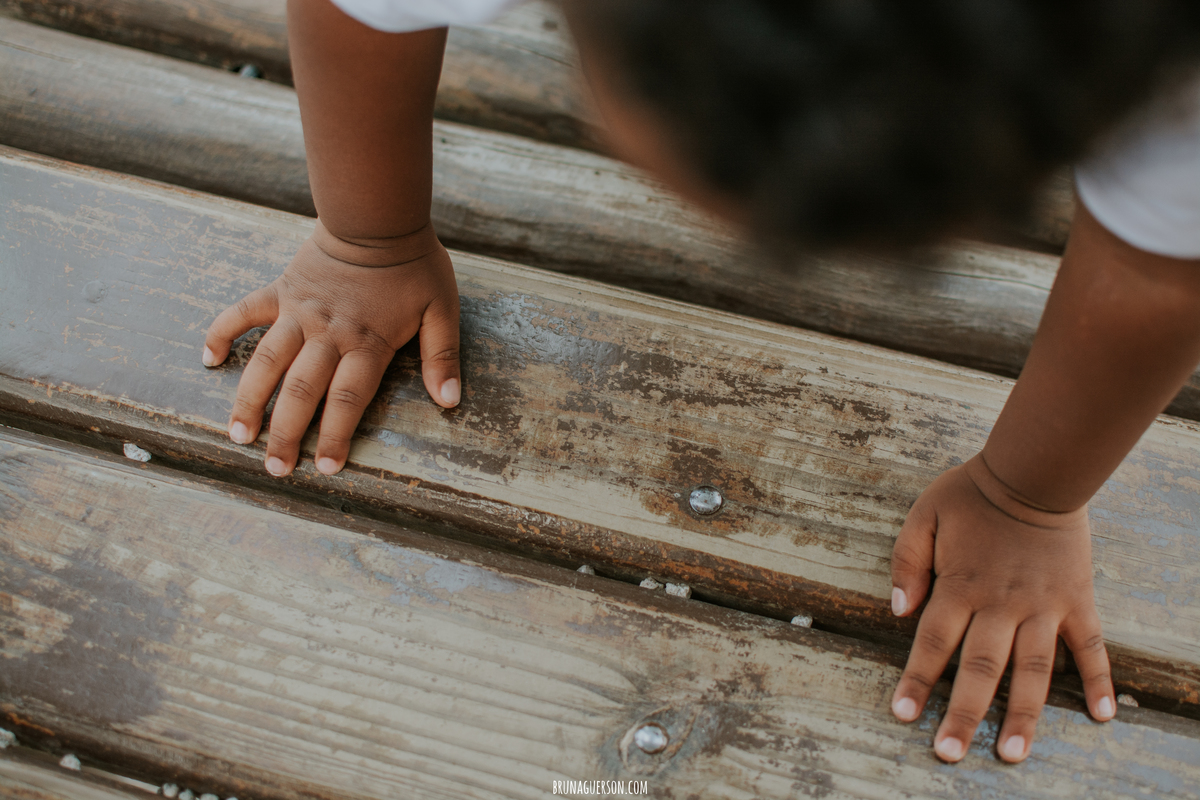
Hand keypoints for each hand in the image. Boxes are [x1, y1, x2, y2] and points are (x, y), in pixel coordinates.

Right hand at [202, 220, 459, 476]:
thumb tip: (449, 401)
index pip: (347, 401)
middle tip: (275, 468)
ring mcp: (299, 312)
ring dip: (250, 401)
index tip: (326, 469)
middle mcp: (328, 333)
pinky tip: (208, 359)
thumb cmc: (414, 265)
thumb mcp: (441, 310)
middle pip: (301, 393)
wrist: (376, 216)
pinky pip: (243, 312)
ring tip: (238, 436)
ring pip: (267, 363)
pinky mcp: (281, 290)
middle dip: (287, 434)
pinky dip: (223, 333)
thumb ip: (441, 357)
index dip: (336, 437)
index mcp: (367, 343)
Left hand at [890, 454, 1115, 762]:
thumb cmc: (973, 493)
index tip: (903, 715)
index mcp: (960, 586)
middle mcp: (1001, 604)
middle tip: (949, 755)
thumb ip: (908, 563)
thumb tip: (899, 610)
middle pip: (980, 669)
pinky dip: (1097, 680)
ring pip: (1032, 670)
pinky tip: (1102, 716)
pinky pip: (1090, 646)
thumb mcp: (923, 515)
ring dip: (1023, 714)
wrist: (1036, 471)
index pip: (933, 643)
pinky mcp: (1077, 601)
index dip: (917, 681)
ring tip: (1012, 754)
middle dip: (963, 715)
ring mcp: (1043, 606)